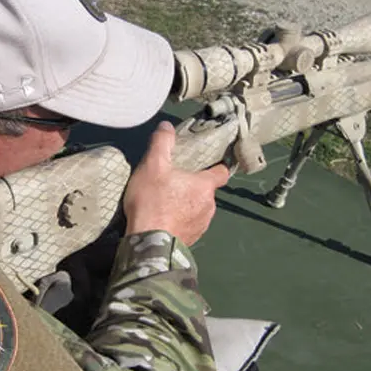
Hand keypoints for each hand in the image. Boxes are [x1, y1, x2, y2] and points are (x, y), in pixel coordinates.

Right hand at [123, 121, 230, 245]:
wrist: (149, 244)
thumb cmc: (153, 201)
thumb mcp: (152, 165)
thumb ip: (161, 143)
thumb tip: (167, 126)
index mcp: (205, 186)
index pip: (221, 172)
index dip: (216, 167)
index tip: (207, 165)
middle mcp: (209, 206)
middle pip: (206, 191)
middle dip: (193, 187)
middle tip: (173, 184)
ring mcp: (202, 225)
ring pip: (199, 209)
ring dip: (187, 206)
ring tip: (166, 204)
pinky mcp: (192, 240)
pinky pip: (190, 226)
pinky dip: (181, 222)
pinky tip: (165, 221)